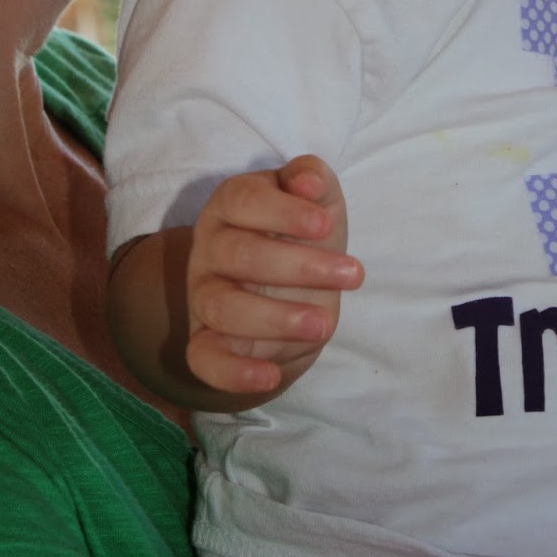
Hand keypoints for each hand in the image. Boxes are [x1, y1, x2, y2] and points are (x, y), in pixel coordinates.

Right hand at [186, 156, 361, 396]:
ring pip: (221, 306)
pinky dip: (232, 372)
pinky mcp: (205, 340)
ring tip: (324, 323)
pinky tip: (269, 376)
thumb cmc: (302, 236)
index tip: (326, 225)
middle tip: (353, 275)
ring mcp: (204, 295)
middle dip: (298, 266)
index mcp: (231, 205)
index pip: (243, 200)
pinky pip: (204, 359)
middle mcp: (210, 248)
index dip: (283, 212)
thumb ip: (312, 180)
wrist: (289, 293)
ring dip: (275, 317)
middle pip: (238, 254)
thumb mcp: (317, 202)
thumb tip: (307, 180)